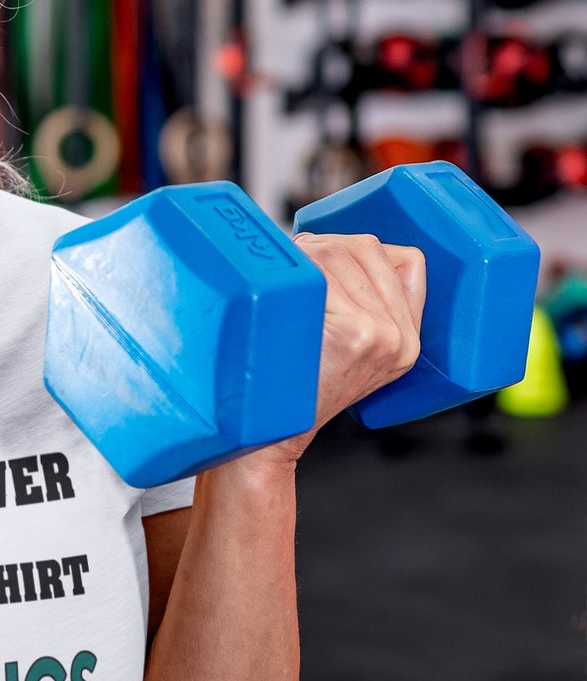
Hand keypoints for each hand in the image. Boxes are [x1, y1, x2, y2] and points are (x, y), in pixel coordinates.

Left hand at [253, 232, 426, 467]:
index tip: (328, 261)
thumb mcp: (352, 357)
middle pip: (367, 248)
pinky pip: (318, 274)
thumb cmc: (297, 389)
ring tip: (285, 279)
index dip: (361, 250)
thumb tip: (345, 248)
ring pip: (339, 253)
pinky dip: (294, 272)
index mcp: (409, 342)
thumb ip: (367, 308)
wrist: (271, 436)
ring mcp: (378, 335)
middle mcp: (400, 338)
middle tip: (295, 265)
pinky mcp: (351, 332)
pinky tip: (281, 292)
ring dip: (304, 254)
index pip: (406, 260)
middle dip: (325, 245)